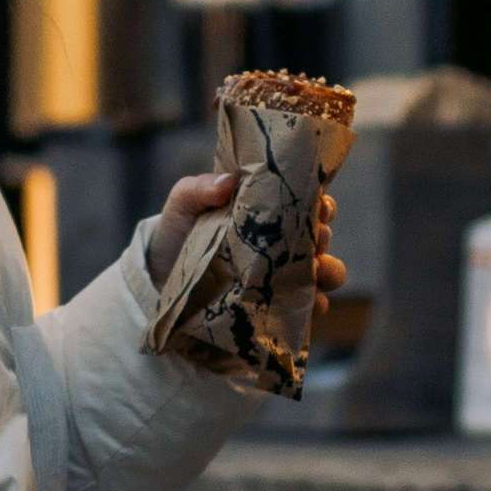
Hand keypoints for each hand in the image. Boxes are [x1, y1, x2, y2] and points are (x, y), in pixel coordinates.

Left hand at [145, 172, 345, 305]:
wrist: (161, 282)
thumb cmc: (176, 235)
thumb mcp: (182, 205)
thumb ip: (199, 189)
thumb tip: (228, 183)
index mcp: (269, 212)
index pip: (308, 202)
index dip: (320, 203)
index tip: (319, 205)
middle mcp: (283, 243)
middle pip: (323, 236)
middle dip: (323, 237)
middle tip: (313, 239)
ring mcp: (285, 276)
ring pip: (328, 272)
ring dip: (329, 271)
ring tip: (315, 272)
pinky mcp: (279, 307)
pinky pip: (311, 308)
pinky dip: (315, 305)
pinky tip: (307, 303)